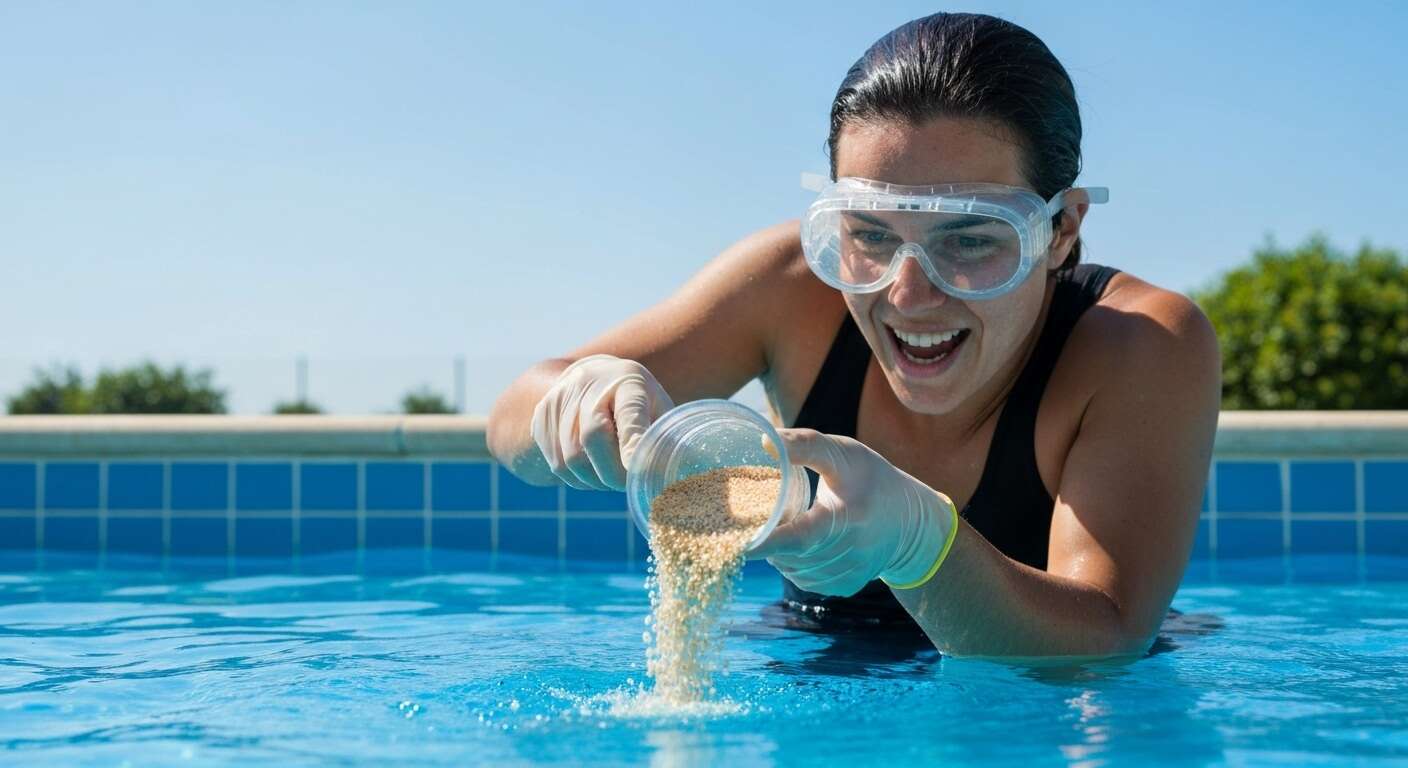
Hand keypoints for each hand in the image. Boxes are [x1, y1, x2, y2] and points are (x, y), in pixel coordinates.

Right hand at [530, 354, 674, 490]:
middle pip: (592, 438)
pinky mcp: (541, 416)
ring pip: (571, 459)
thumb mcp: (659, 408)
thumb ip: (665, 439)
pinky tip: (593, 470)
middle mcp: (589, 384)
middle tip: (628, 485)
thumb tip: (678, 481)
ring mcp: (560, 399)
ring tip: (611, 477)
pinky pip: (557, 464)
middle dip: (612, 474)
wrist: (595, 376)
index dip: (632, 445)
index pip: (628, 414)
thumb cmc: (638, 401)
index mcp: (628, 381)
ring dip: (594, 480)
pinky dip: (578, 479)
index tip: (639, 473)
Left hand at [750, 428, 957, 595]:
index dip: (767, 542)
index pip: (799, 537)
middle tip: (763, 515)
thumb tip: (764, 442)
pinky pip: (805, 580)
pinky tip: (801, 545)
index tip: (739, 540)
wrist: (910, 522)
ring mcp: (849, 574)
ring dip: (780, 552)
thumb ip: (805, 445)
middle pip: (790, 555)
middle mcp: (851, 552)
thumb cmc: (872, 479)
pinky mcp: (846, 586)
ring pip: (793, 570)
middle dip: (769, 539)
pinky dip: (795, 564)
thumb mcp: (844, 454)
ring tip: (785, 526)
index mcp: (848, 517)